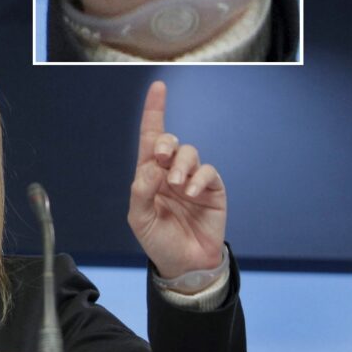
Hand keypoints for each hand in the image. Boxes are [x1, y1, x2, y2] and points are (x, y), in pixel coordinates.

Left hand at [127, 81, 225, 278]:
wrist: (185, 264)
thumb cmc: (159, 241)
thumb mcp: (140, 220)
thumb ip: (141, 192)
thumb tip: (151, 168)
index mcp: (150, 177)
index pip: (150, 139)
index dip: (154, 112)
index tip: (158, 87)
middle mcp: (171, 173)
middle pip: (170, 142)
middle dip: (166, 143)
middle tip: (161, 159)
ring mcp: (192, 180)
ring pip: (189, 153)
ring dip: (182, 164)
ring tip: (177, 185)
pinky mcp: (212, 189)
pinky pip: (208, 171)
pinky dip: (199, 177)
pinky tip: (192, 191)